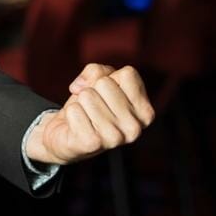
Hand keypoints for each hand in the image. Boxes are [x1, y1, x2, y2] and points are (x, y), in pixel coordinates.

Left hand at [25, 64, 155, 165]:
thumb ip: (96, 71)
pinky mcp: (92, 143)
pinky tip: (78, 126)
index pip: (128, 74)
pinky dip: (70, 114)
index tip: (108, 93)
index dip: (111, 77)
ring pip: (87, 95)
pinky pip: (74, 110)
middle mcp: (135, 128)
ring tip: (86, 117)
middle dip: (93, 89)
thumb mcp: (99, 80)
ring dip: (81, 103)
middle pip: (104, 83)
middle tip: (94, 107)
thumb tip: (79, 87)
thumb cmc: (90, 104)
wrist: (69, 135)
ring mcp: (115, 138)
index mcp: (145, 112)